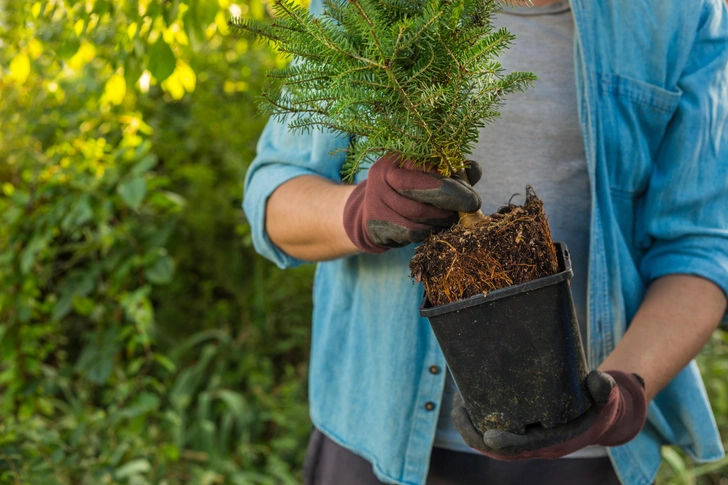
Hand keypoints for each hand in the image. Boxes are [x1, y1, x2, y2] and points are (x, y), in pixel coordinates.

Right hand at [343, 154, 481, 252]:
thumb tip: (475, 170)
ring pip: (416, 217)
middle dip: (448, 204)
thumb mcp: (429, 174)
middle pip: (419, 192)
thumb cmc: (408, 189)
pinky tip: (432, 228)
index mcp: (396, 157)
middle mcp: (381, 175)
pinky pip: (408, 233)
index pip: (426, 169)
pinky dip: (425, 233)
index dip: (451, 186)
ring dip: (439, 221)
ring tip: (451, 220)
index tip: (473, 199)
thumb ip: (452, 172)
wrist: (374, 211)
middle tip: (468, 210)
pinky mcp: (374, 224)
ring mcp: (374, 200)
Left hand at [451, 370, 646, 459]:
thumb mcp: (607, 396)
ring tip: (456, 405)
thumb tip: (599, 379)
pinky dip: (477, 425)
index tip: (488, 436)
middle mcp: (538, 445)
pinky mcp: (521, 433)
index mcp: (556, 440)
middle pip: (499, 451)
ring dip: (471, 430)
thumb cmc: (601, 405)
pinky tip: (466, 404)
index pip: (528, 447)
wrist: (599, 419)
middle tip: (457, 410)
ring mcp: (528, 441)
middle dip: (475, 434)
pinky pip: (493, 435)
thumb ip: (604, 388)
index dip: (507, 444)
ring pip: (492, 446)